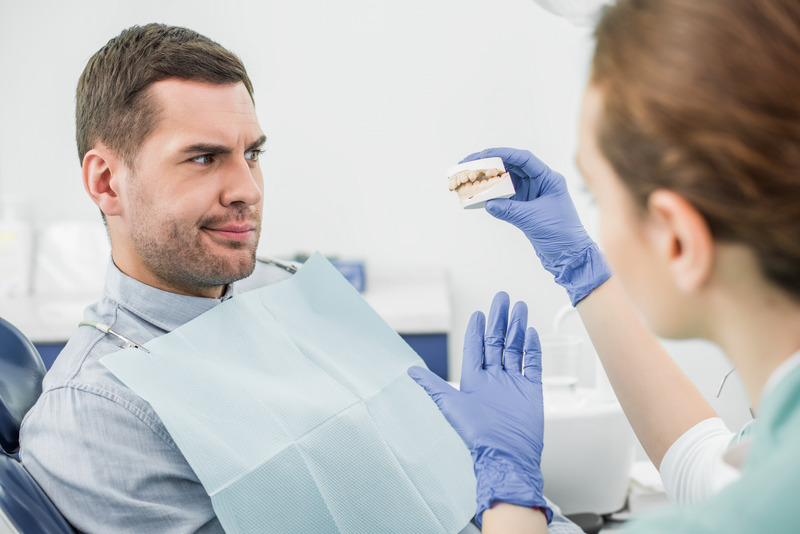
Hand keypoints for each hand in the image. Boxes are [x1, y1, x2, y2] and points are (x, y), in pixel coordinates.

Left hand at [408, 292, 551, 525]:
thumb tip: (409, 371)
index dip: (477, 329)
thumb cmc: (476, 434)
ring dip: (517, 328)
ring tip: (519, 308)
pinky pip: (532, 366)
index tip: (479, 312)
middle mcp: (493, 380)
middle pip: (497, 342)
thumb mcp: (449, 405)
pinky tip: (532, 333)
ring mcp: (513, 384)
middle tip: (503, 298)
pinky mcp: (531, 392)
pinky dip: (532, 349)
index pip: (475, 347)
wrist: (505, 455)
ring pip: (515, 349)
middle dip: (499, 319)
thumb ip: (431, 385)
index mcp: (473, 381)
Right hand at [461, 147, 610, 304]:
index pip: (524, 159)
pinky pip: (505, 196)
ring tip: (469, 177)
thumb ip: (509, 210)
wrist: (569, 256)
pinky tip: (478, 194)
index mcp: (549, 179)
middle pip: (512, 167)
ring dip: (489, 179)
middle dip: (490, 164)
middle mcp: (540, 183)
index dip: (503, 154)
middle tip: (470, 163)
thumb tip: (488, 203)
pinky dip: (492, 195)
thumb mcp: (533, 220)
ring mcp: (532, 195)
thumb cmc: (561, 234)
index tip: (484, 154)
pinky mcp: (526, 207)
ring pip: (507, 181)